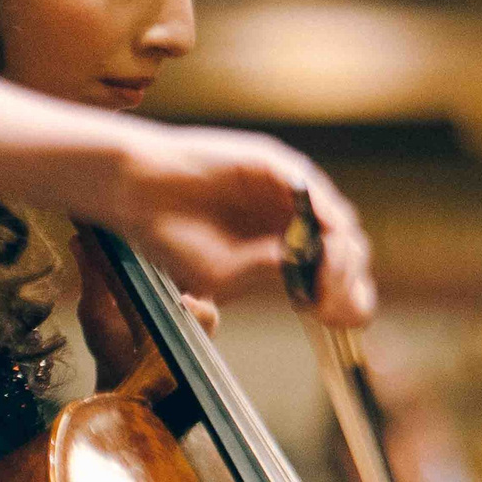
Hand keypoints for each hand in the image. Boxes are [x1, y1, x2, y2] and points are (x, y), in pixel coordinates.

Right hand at [90, 123, 376, 326]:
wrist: (134, 194)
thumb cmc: (171, 237)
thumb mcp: (226, 274)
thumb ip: (272, 271)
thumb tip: (318, 276)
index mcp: (283, 246)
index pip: (332, 272)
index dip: (343, 296)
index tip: (333, 318)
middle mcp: (291, 217)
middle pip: (346, 247)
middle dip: (347, 278)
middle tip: (329, 299)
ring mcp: (284, 189)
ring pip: (337, 217)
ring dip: (339, 250)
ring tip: (327, 274)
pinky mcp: (271, 163)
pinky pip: (309, 186)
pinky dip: (320, 212)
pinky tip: (318, 237)